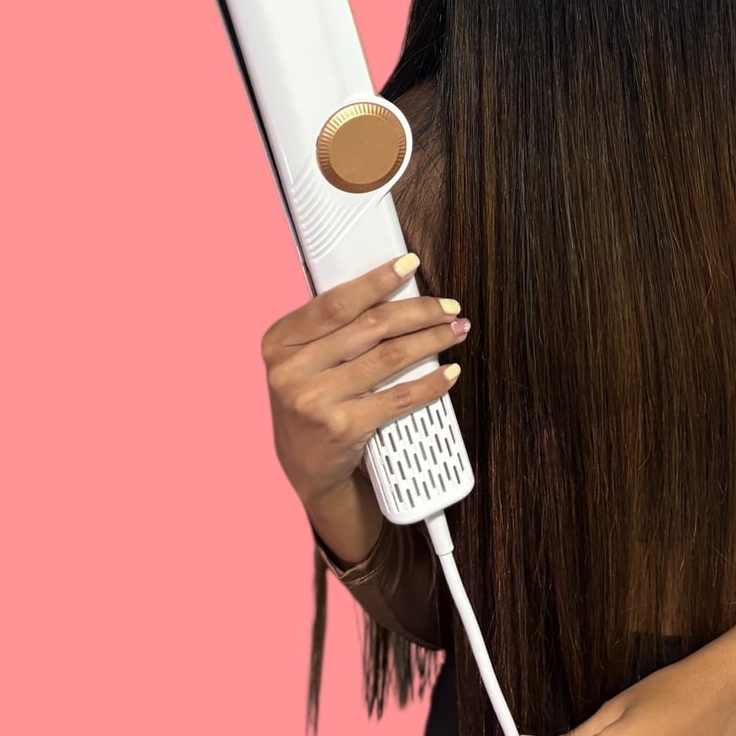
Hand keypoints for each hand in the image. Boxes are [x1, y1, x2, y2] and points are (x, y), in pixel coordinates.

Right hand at [259, 252, 471, 509]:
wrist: (308, 471)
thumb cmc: (313, 405)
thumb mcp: (304, 363)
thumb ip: (335, 330)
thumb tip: (395, 292)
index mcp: (279, 343)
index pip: (336, 302)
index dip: (377, 280)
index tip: (409, 264)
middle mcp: (291, 370)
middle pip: (371, 326)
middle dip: (419, 311)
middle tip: (449, 306)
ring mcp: (315, 401)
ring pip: (390, 357)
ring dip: (432, 340)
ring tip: (456, 331)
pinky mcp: (342, 428)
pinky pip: (399, 397)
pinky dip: (431, 383)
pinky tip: (449, 372)